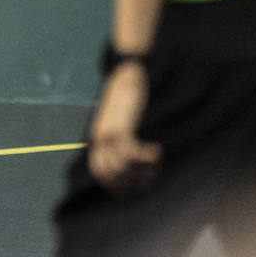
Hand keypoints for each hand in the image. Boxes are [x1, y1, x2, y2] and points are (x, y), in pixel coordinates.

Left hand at [87, 61, 162, 193]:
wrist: (129, 71)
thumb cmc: (131, 96)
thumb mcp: (122, 120)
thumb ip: (124, 138)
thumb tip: (136, 160)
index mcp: (99, 138)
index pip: (100, 174)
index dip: (118, 185)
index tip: (140, 184)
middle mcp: (100, 138)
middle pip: (108, 175)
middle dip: (131, 181)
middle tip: (151, 175)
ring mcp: (109, 133)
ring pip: (119, 167)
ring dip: (140, 171)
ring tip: (155, 163)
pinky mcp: (121, 126)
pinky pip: (129, 153)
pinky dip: (144, 157)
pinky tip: (156, 151)